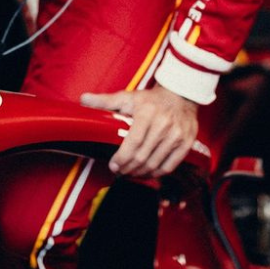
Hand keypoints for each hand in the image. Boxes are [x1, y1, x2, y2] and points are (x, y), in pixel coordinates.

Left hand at [80, 85, 198, 178]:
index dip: (121, 158)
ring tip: (130, 173)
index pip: (133, 143)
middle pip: (142, 156)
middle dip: (128, 168)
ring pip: (155, 164)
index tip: (113, 165)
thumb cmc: (151, 99)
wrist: (181, 95)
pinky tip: (146, 173)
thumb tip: (83, 100)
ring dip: (140, 173)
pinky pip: (169, 166)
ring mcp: (177, 136)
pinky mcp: (186, 144)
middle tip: (119, 171)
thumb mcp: (127, 97)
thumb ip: (105, 101)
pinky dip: (156, 173)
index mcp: (147, 113)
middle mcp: (164, 125)